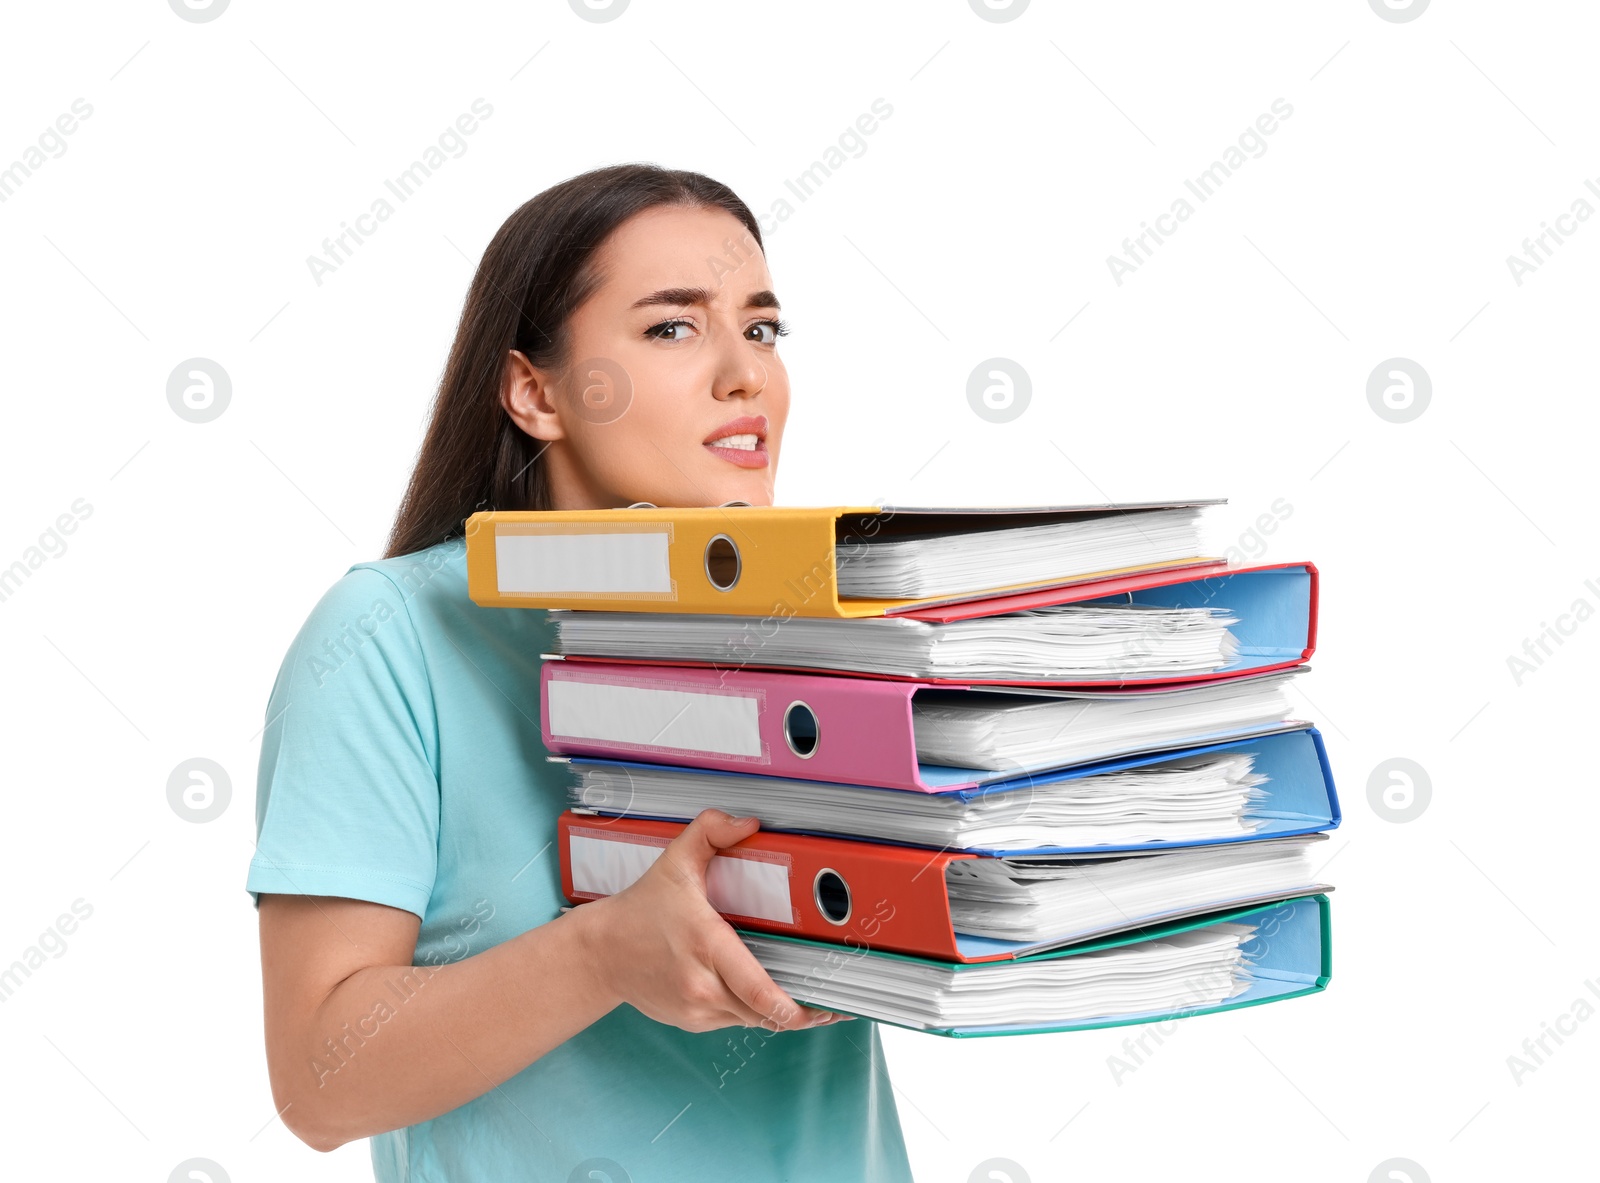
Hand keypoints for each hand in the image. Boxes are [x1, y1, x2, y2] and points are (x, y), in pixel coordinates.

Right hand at [575, 809, 854, 1033]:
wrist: (600, 953)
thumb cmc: (641, 909)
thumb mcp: (675, 861)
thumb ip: (711, 831)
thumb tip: (749, 823)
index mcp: (706, 944)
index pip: (759, 991)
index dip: (796, 1007)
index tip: (826, 1004)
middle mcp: (703, 984)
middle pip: (766, 1013)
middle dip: (801, 1012)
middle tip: (831, 1004)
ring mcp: (696, 1009)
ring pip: (753, 1020)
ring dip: (776, 1012)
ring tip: (805, 998)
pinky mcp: (691, 1022)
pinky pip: (733, 1021)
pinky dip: (750, 1011)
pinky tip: (763, 996)